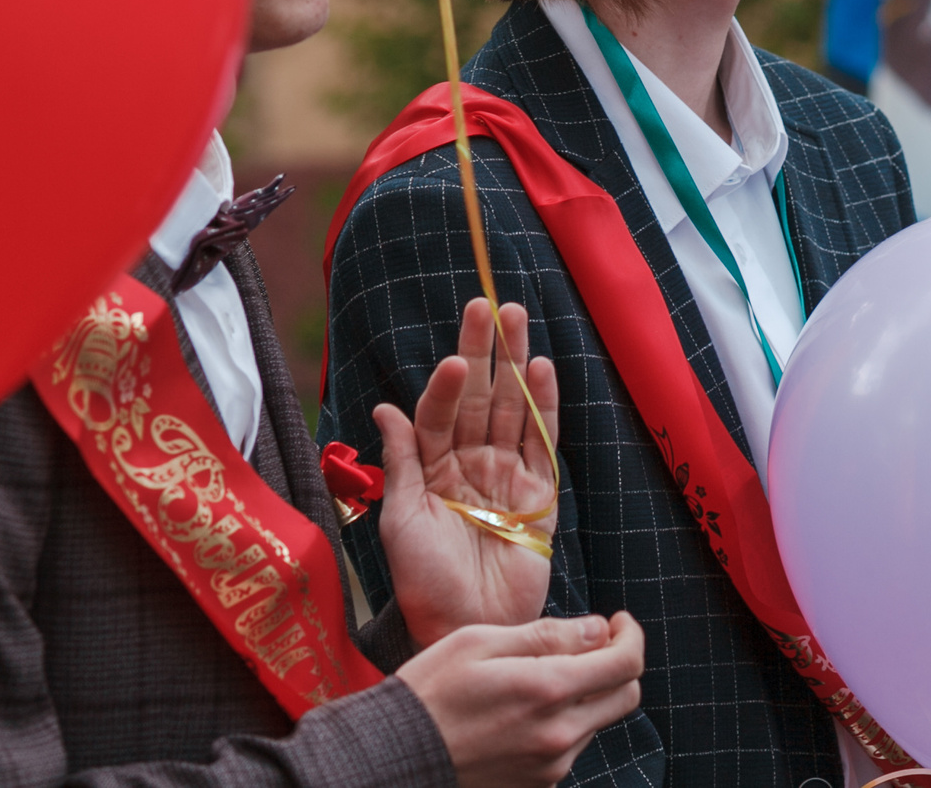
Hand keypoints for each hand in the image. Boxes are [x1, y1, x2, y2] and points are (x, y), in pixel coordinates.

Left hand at [378, 298, 561, 641]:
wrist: (466, 627)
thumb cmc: (424, 581)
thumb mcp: (400, 519)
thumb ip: (401, 461)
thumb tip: (384, 408)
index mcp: (433, 469)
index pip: (441, 412)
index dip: (448, 384)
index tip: (455, 358)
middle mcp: (471, 465)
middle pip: (481, 397)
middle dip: (484, 351)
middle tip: (487, 304)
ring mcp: (507, 477)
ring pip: (513, 409)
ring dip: (515, 364)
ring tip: (516, 319)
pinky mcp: (540, 496)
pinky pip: (543, 443)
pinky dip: (546, 407)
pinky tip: (543, 372)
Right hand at [395, 613, 644, 787]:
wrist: (396, 754)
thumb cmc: (432, 690)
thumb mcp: (482, 641)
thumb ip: (547, 635)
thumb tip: (597, 629)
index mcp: (547, 690)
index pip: (625, 664)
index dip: (630, 635)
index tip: (615, 621)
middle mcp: (559, 734)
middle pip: (627, 695)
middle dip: (620, 662)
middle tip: (594, 641)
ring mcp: (551, 764)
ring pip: (600, 720)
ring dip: (590, 692)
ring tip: (545, 674)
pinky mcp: (539, 782)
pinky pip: (573, 745)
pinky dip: (567, 719)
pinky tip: (529, 706)